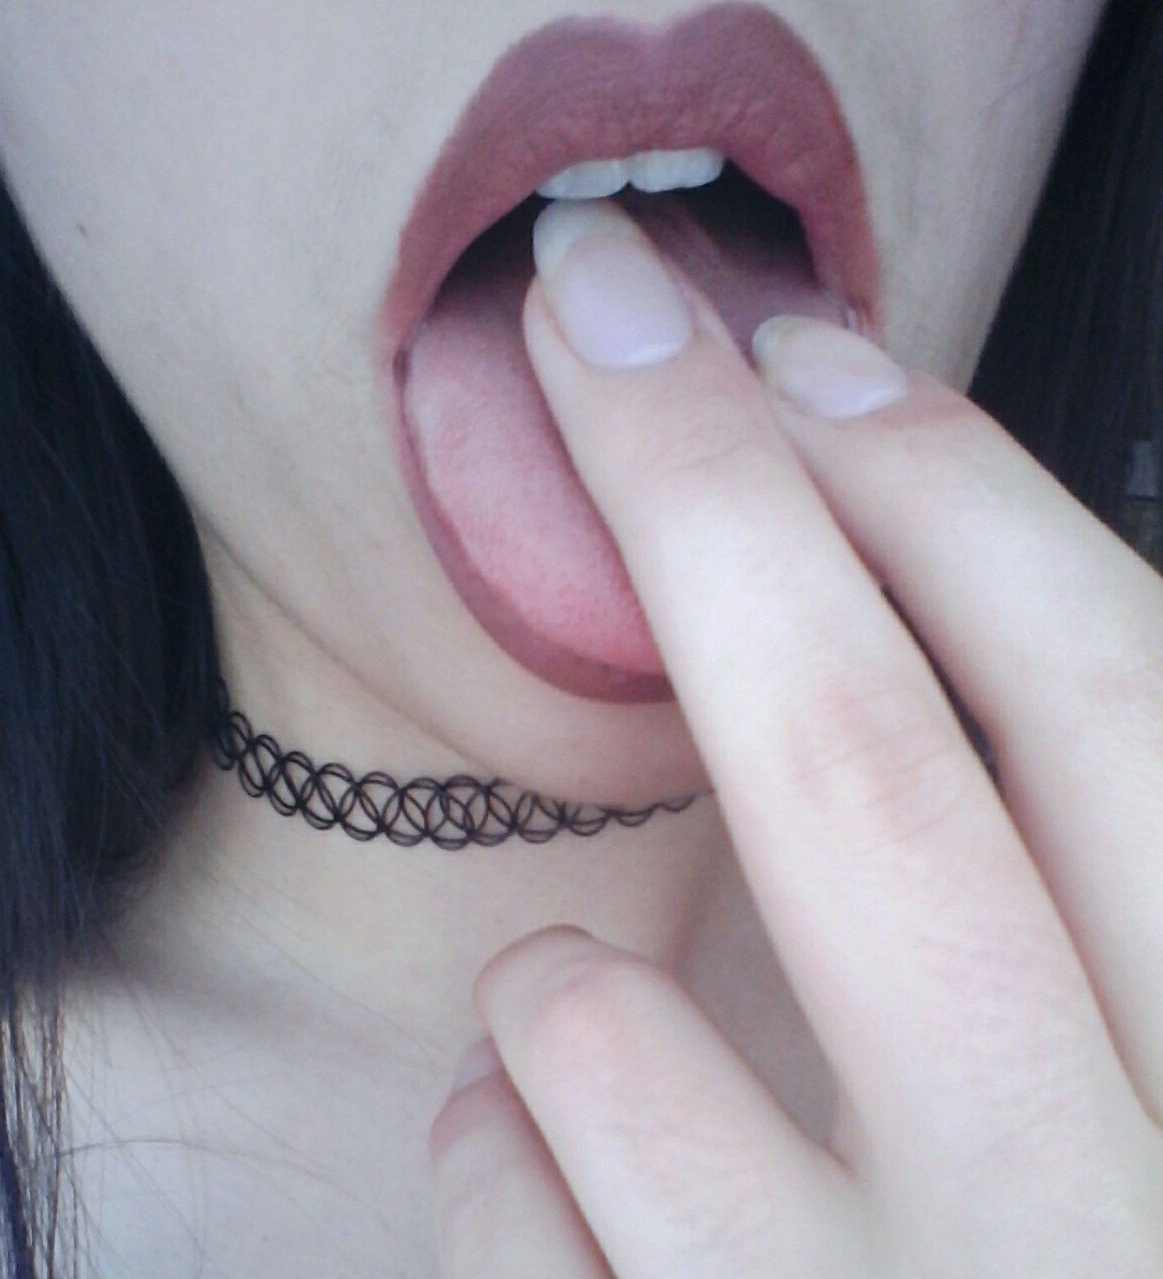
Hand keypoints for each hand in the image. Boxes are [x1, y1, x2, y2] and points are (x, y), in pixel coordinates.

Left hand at [425, 199, 1162, 1276]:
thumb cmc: (1068, 1255)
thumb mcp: (1132, 1067)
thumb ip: (1081, 893)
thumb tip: (934, 596)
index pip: (1114, 701)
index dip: (949, 489)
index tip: (796, 347)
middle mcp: (1101, 1233)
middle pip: (871, 774)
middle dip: (710, 493)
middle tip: (593, 302)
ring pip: (608, 1033)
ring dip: (572, 997)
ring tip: (599, 1035)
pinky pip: (504, 1211)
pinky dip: (507, 1169)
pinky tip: (567, 1215)